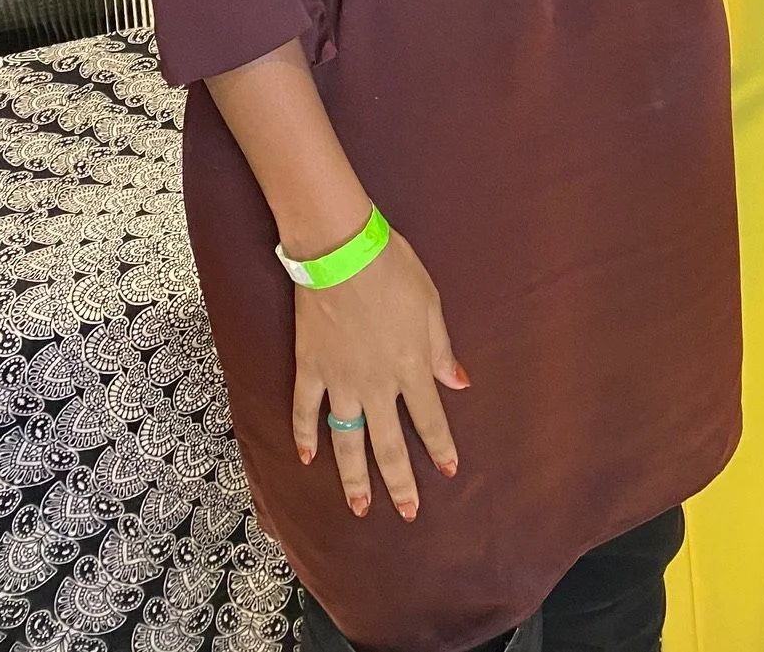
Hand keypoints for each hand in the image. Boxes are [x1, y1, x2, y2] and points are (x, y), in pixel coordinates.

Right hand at [291, 231, 469, 519]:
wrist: (341, 250)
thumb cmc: (392, 268)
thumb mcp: (430, 304)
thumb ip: (442, 349)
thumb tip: (459, 383)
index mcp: (411, 366)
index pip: (431, 419)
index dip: (441, 447)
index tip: (449, 472)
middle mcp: (377, 384)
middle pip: (390, 443)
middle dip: (400, 482)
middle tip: (408, 513)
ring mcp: (340, 380)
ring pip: (347, 440)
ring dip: (354, 476)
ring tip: (360, 507)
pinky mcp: (311, 367)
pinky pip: (305, 410)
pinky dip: (303, 435)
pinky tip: (306, 457)